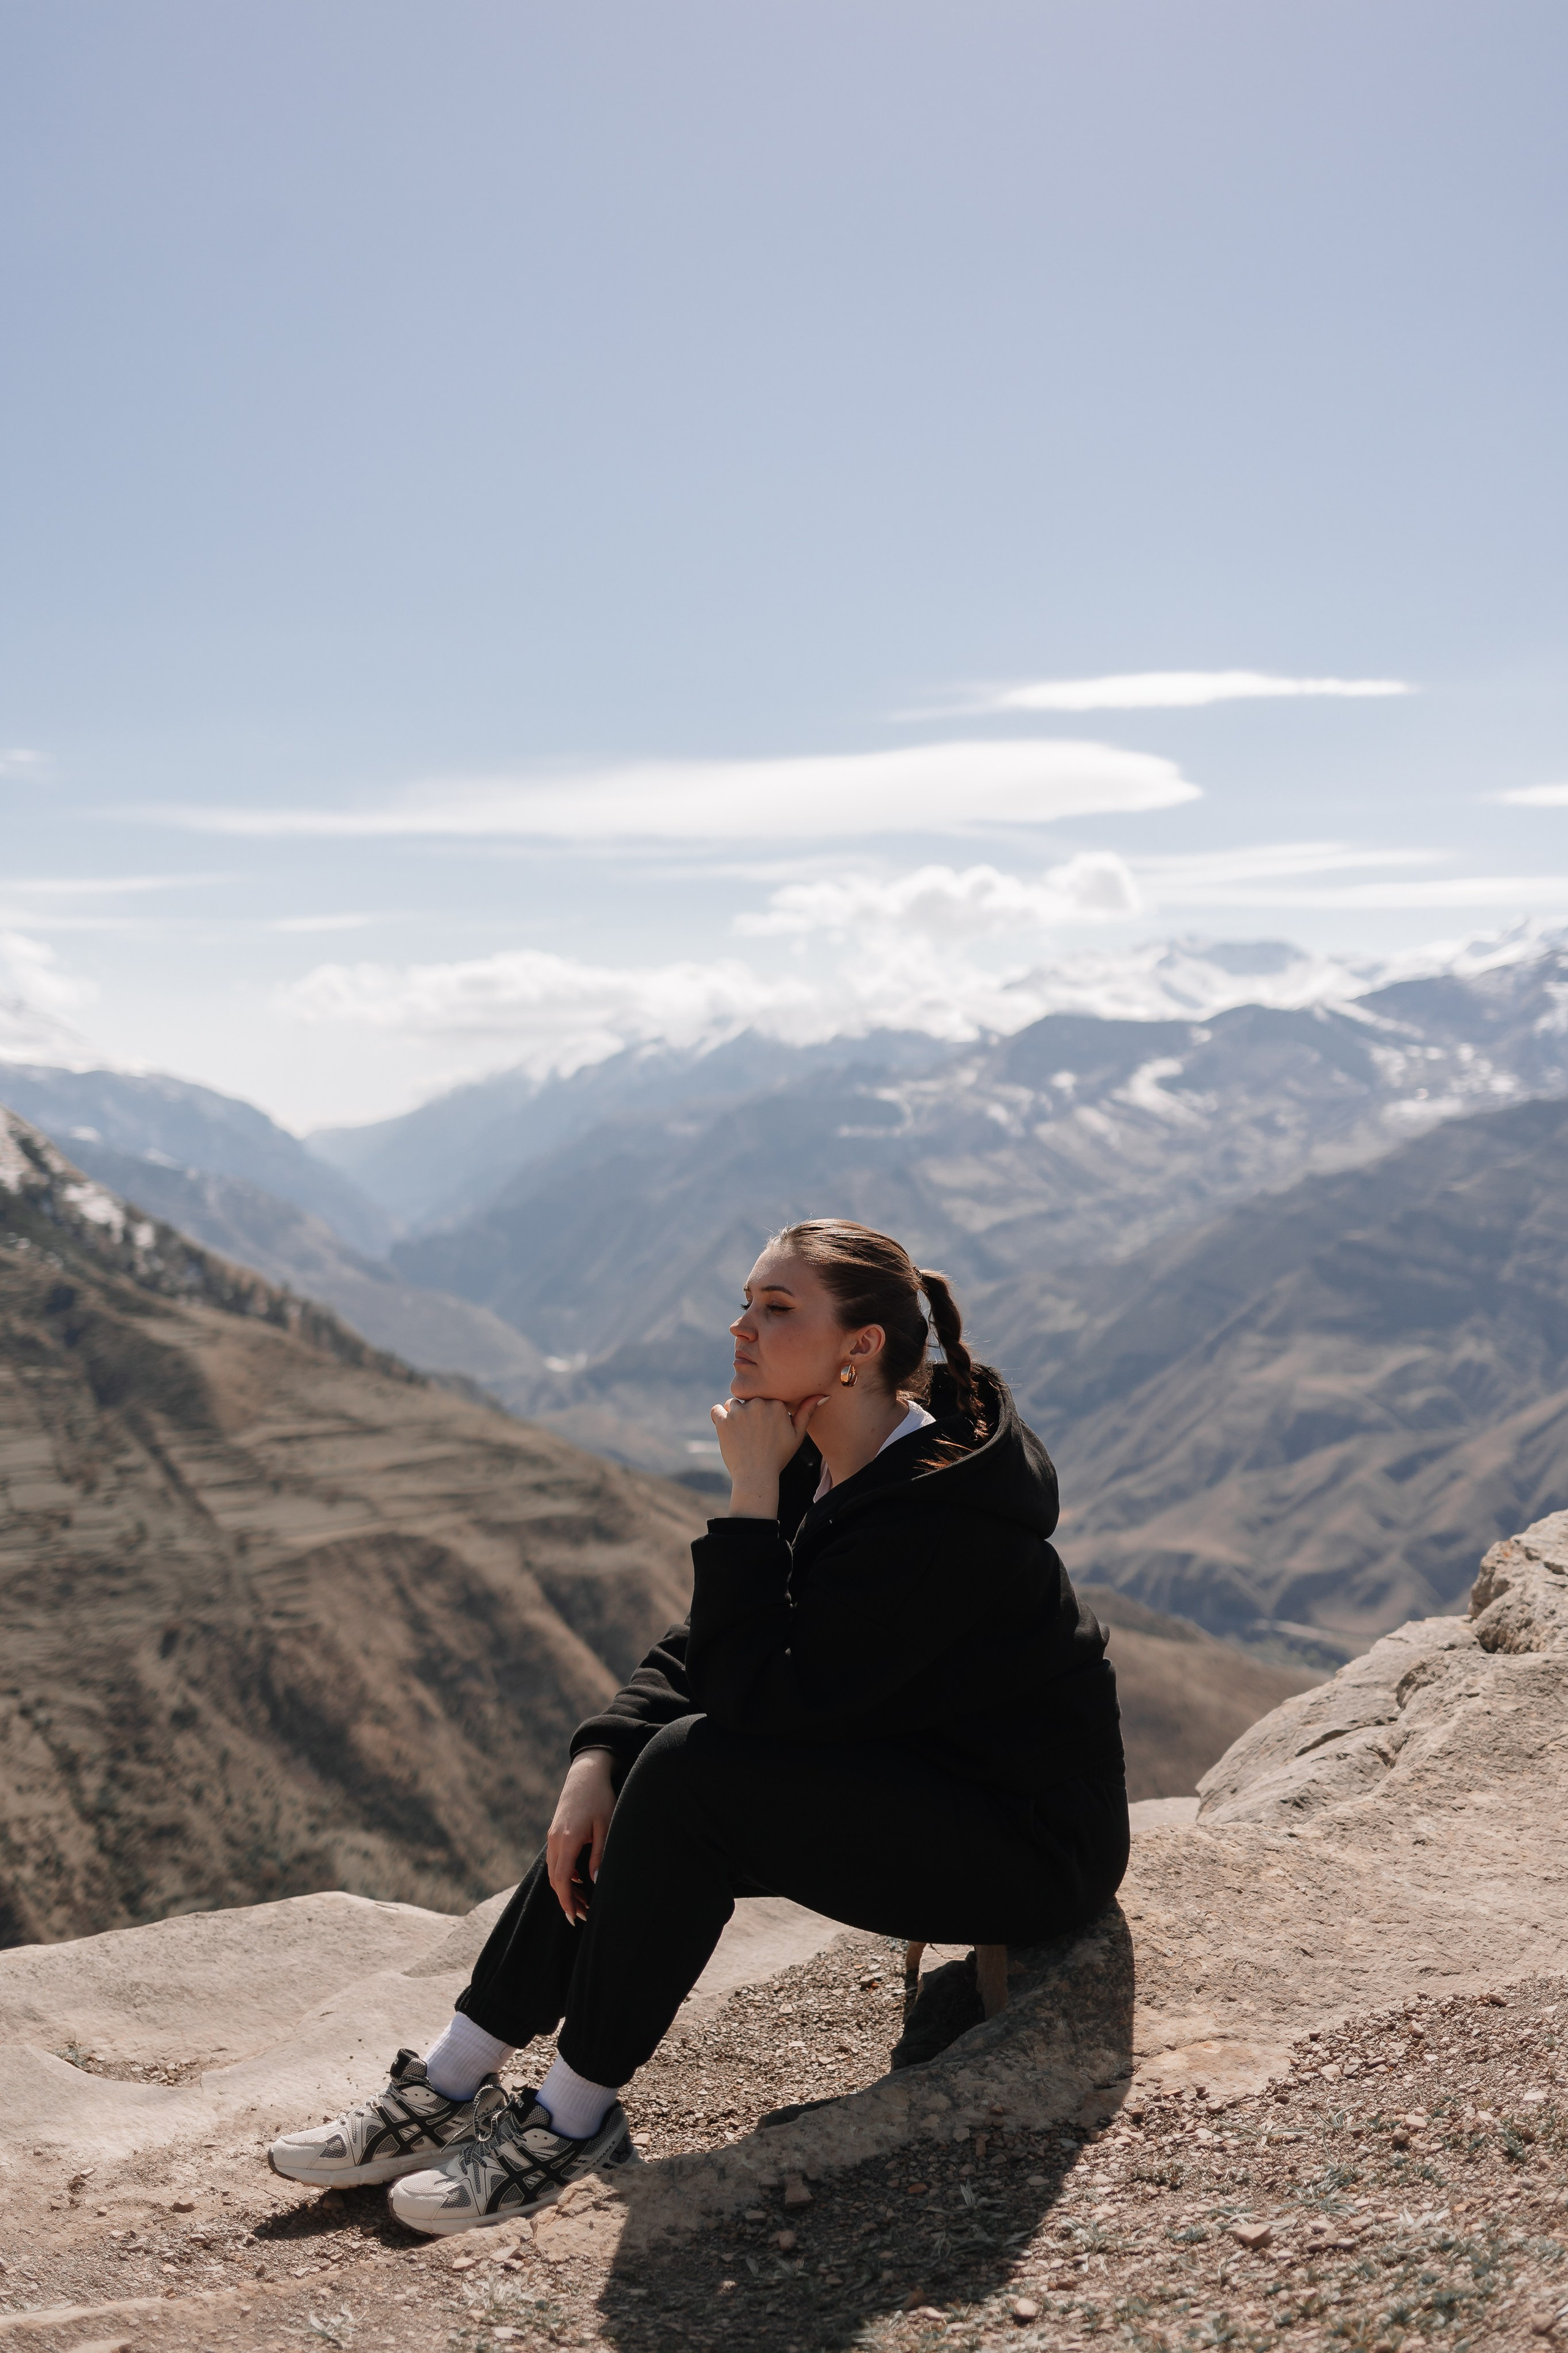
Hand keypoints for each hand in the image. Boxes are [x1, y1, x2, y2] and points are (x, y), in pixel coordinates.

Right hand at [546, 1749, 616, 1925]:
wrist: (586, 1774)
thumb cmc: (600, 1798)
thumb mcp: (605, 1826)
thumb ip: (599, 1854)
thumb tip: (595, 1881)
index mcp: (567, 1839)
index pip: (562, 1879)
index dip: (566, 1901)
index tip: (573, 1917)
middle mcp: (555, 1839)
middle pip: (555, 1878)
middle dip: (567, 1899)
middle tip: (584, 1916)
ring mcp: (553, 1836)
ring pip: (553, 1870)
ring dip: (565, 1888)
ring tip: (583, 1902)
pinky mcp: (555, 1832)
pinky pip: (555, 1860)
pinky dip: (564, 1874)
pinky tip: (579, 1880)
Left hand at [710, 1393, 824, 1518]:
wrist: (757, 1476)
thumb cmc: (778, 1456)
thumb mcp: (797, 1435)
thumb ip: (807, 1412)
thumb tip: (823, 1394)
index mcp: (776, 1404)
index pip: (765, 1397)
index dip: (764, 1412)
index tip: (765, 1428)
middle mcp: (758, 1403)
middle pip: (749, 1399)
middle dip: (750, 1412)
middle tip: (754, 1434)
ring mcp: (739, 1412)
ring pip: (732, 1403)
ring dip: (734, 1414)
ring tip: (742, 1434)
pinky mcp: (724, 1421)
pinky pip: (716, 1410)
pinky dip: (719, 1418)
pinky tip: (727, 1430)